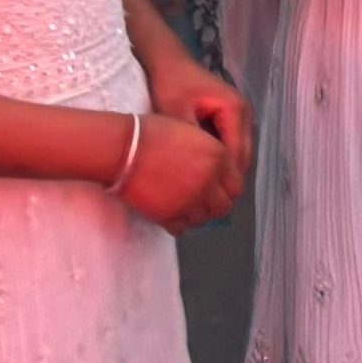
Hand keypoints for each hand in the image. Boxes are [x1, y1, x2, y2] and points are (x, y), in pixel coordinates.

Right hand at [114, 112, 237, 234]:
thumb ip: (210, 155)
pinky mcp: (169, 215)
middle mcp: (209, 180)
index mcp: (218, 157)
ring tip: (183, 206)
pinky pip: (181, 228)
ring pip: (202, 219)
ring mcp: (190, 200)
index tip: (216, 190)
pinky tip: (170, 213)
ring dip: (195, 214)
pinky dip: (178, 223)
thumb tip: (216, 171)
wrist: (125, 148)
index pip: (236, 186)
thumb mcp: (193, 134)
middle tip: (201, 201)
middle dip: (213, 205)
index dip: (226, 190)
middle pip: (223, 207)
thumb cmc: (153, 134)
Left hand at [142, 53, 252, 204]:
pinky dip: (222, 161)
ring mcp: (239, 114)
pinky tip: (206, 176)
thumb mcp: (177, 114)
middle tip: (210, 206)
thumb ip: (191, 143)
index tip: (210, 202)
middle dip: (228, 180)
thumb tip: (198, 174)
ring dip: (226, 172)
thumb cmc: (172, 86)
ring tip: (209, 196)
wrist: (169, 62)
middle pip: (242, 156)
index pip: (236, 154)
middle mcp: (243, 112)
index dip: (225, 180)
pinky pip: (231, 145)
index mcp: (235, 110)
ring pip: (239, 153)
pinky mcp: (229, 116)